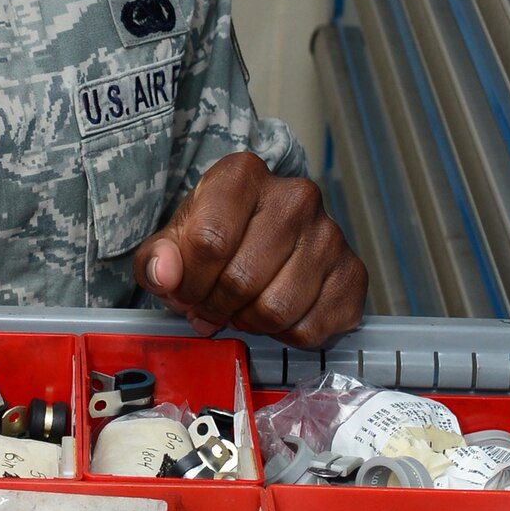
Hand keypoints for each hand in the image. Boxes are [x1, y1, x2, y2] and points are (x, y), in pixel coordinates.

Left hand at [133, 152, 367, 346]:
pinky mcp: (352, 273)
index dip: (188, 281)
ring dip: (248, 322)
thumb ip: (156, 258)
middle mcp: (295, 197)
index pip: (209, 241)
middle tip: (210, 305)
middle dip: (216, 305)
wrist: (265, 231)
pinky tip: (275, 312)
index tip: (184, 290)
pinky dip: (284, 334)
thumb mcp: (174, 239)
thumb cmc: (217, 231)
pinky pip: (310, 329)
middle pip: (241, 280)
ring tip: (240, 307)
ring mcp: (329, 235)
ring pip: (276, 309)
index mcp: (243, 175)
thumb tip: (164, 275)